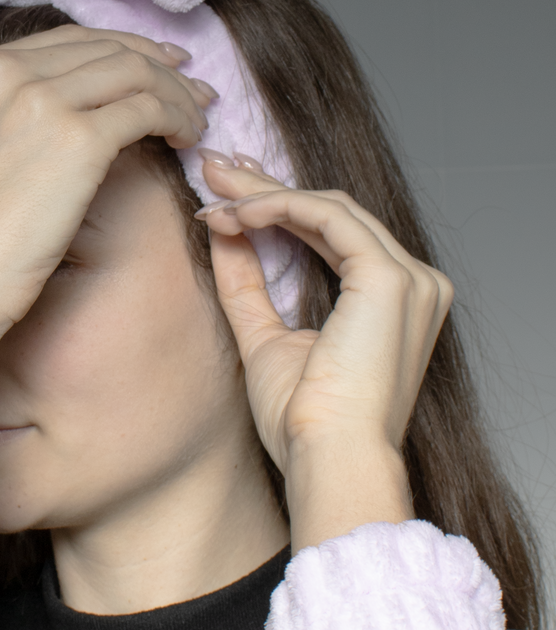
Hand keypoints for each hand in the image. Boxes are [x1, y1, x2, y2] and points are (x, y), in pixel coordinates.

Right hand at [0, 25, 212, 336]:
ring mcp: (43, 101)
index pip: (70, 39)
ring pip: (135, 73)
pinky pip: (147, 110)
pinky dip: (177, 119)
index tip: (161, 62)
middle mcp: (7, 71)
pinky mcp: (77, 139)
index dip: (125, 47)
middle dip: (161, 67)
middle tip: (196, 89)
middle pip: (108, 50)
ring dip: (176, 93)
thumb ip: (10, 112)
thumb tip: (75, 105)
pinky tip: (187, 139)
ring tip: (197, 119)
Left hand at [198, 155, 453, 542]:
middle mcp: (414, 284)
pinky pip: (328, 218)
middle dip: (268, 187)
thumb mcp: (266, 341)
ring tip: (215, 192)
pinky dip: (280, 207)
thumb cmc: (305, 426)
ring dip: (265, 194)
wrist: (330, 461)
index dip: (280, 207)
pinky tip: (239, 212)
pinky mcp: (390, 280)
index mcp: (394, 303)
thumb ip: (248, 287)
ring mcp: (410, 279)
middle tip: (215, 169)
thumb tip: (224, 235)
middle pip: (332, 212)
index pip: (335, 234)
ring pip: (329, 207)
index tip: (229, 196)